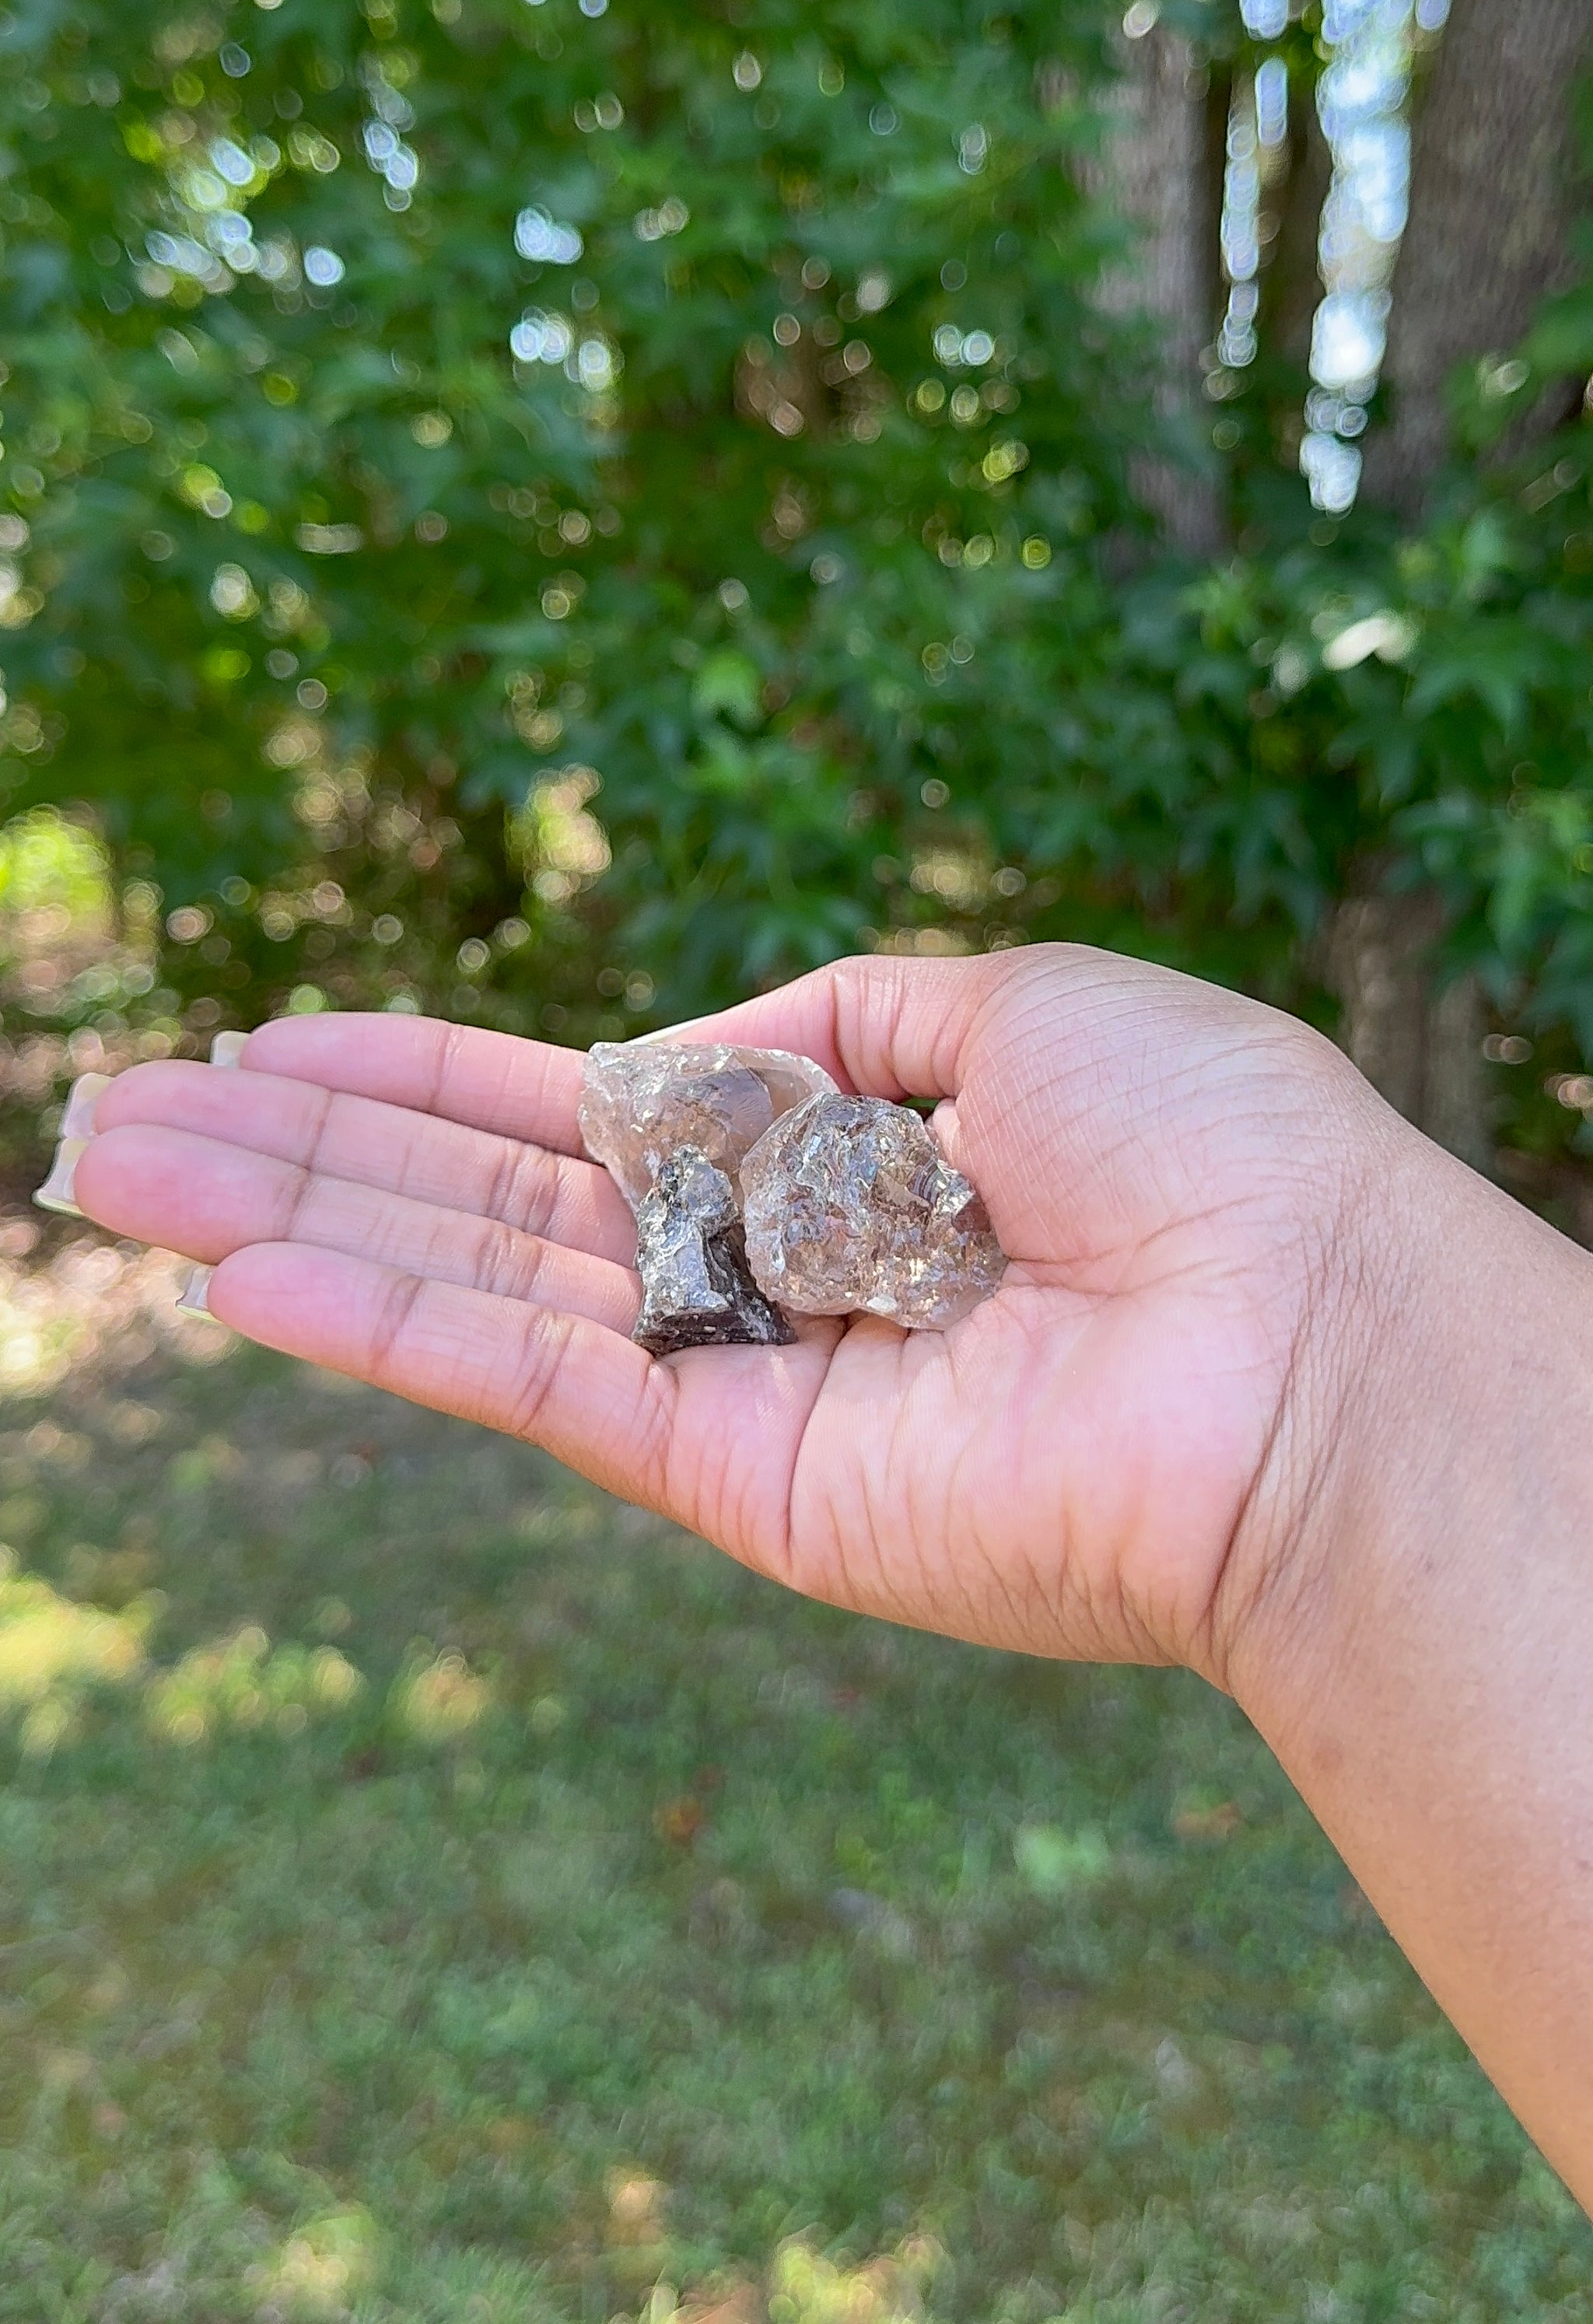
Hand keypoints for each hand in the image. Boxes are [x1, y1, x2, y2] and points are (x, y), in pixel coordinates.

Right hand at [72, 947, 1388, 1684]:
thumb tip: (678, 1054)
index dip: (430, 1077)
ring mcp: (739, 1377)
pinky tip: (249, 1280)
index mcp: (826, 1151)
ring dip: (287, 1223)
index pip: (581, 1107)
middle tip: (117, 1112)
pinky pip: (536, 1384)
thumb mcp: (1013, 1004)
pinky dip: (389, 1330)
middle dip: (304, 1148)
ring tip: (115, 1169)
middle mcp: (761, 1269)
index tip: (290, 1045)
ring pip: (471, 1281)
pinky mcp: (739, 1478)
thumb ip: (832, 1018)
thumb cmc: (1204, 1149)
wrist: (1308, 1339)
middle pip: (487, 1196)